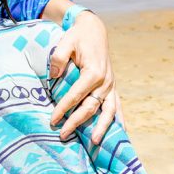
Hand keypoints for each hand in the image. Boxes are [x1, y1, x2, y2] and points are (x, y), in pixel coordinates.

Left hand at [49, 11, 116, 144]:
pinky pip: (117, 106)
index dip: (63, 109)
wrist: (94, 30)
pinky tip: (120, 132)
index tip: (53, 120)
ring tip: (96, 143)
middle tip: (63, 135)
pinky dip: (118, 119)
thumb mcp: (65, 42)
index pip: (75, 96)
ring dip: (102, 127)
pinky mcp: (112, 87)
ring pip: (108, 111)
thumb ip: (58, 58)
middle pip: (90, 107)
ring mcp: (111, 85)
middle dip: (77, 122)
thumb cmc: (78, 36)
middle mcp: (105, 82)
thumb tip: (53, 75)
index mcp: (93, 72)